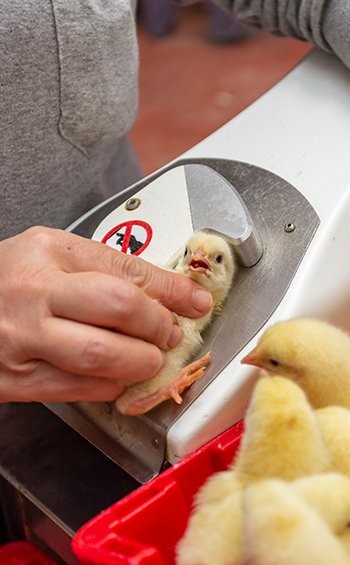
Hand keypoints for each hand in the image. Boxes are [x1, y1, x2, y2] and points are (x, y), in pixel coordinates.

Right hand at [0, 227, 211, 401]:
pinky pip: (81, 387)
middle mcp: (36, 291)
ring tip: (149, 358)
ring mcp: (24, 337)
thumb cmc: (9, 280)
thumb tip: (166, 294)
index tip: (196, 301)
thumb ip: (104, 271)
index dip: (172, 289)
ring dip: (141, 362)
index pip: (128, 268)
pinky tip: (118, 376)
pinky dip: (113, 385)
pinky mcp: (17, 379)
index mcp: (50, 250)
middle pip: (120, 307)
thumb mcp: (53, 257)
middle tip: (170, 334)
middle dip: (159, 325)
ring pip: (102, 355)